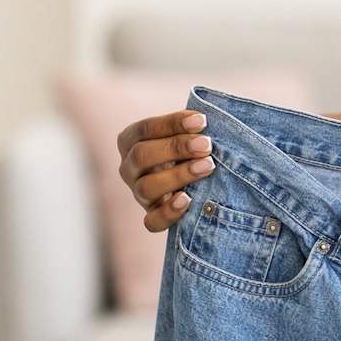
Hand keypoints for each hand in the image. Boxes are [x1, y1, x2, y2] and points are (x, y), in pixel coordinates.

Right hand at [117, 109, 215, 231]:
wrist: (187, 177)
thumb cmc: (186, 146)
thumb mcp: (184, 132)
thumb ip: (192, 126)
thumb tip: (211, 119)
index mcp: (130, 140)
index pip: (144, 129)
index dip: (172, 123)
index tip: (202, 120)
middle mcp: (128, 167)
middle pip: (141, 156)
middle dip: (176, 148)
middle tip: (206, 145)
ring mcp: (138, 193)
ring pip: (147, 187)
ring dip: (179, 176)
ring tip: (208, 166)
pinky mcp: (150, 216)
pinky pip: (152, 221)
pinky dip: (168, 213)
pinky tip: (188, 200)